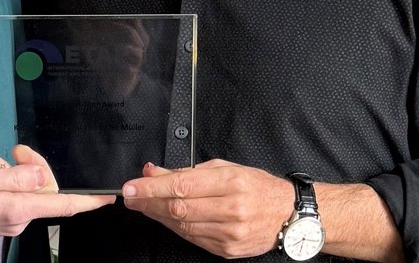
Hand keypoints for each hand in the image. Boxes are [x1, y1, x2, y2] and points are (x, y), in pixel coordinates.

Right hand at [0, 133, 112, 249]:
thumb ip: (14, 176)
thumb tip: (43, 175)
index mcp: (15, 208)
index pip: (61, 205)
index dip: (86, 200)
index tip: (105, 197)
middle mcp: (14, 216)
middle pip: (33, 181)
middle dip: (9, 159)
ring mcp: (3, 215)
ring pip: (11, 178)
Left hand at [120, 159, 292, 258]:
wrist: (287, 214)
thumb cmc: (258, 186)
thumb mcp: (225, 168)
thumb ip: (189, 171)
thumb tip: (155, 172)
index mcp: (231, 182)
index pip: (182, 185)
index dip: (152, 187)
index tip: (132, 186)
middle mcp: (231, 208)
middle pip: (178, 208)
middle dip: (148, 202)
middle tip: (130, 196)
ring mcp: (229, 232)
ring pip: (182, 226)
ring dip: (158, 216)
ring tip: (144, 206)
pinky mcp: (227, 250)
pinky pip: (193, 239)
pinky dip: (175, 228)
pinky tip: (166, 219)